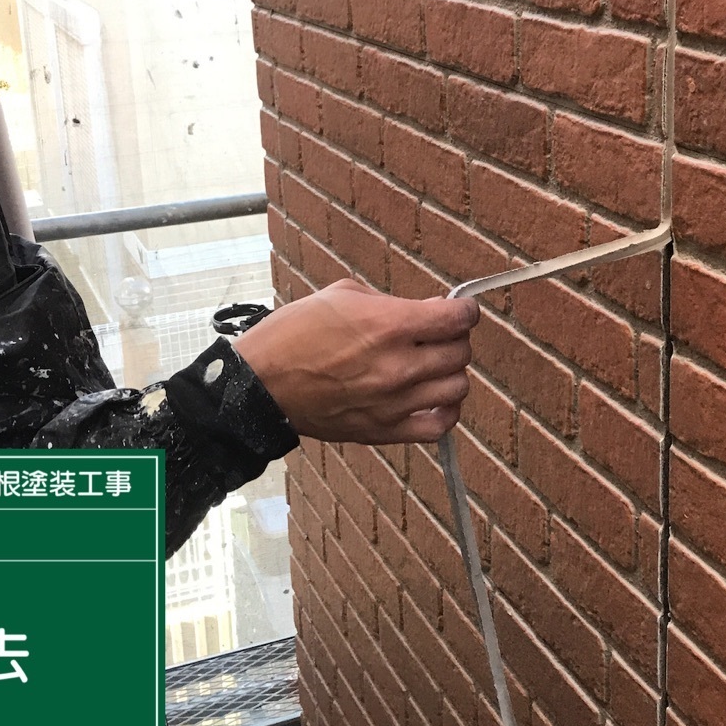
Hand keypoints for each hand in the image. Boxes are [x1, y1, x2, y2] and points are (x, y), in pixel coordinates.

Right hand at [233, 279, 479, 444]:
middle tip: (438, 335)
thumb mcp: (341, 296)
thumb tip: (422, 312)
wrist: (261, 385)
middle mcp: (399, 365)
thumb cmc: (293, 334)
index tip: (458, 310)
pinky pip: (438, 426)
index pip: (457, 319)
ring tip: (433, 367)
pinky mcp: (384, 430)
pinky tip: (433, 399)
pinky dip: (445, 411)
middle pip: (460, 353)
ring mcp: (394, 402)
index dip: (464, 311)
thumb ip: (388, 303)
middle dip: (454, 339)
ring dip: (450, 373)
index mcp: (389, 324)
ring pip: (457, 388)